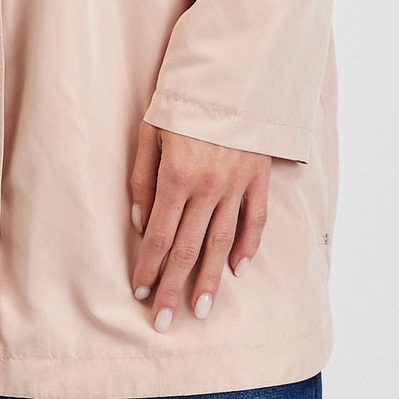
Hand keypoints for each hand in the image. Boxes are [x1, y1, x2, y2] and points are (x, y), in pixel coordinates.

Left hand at [128, 122, 268, 329]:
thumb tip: (141, 225)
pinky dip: (247, 246)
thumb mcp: (148, 134)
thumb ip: (142, 180)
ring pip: (222, 243)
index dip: (149, 267)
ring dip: (210, 279)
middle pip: (188, 249)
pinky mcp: (258, 178)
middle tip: (164, 322)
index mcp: (177, 176)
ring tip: (201, 311)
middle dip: (174, 288)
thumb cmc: (180, 105)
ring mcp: (236, 185)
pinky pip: (255, 220)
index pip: (160, 236)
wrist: (228, 76)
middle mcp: (208, 187)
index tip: (140, 293)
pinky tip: (237, 270)